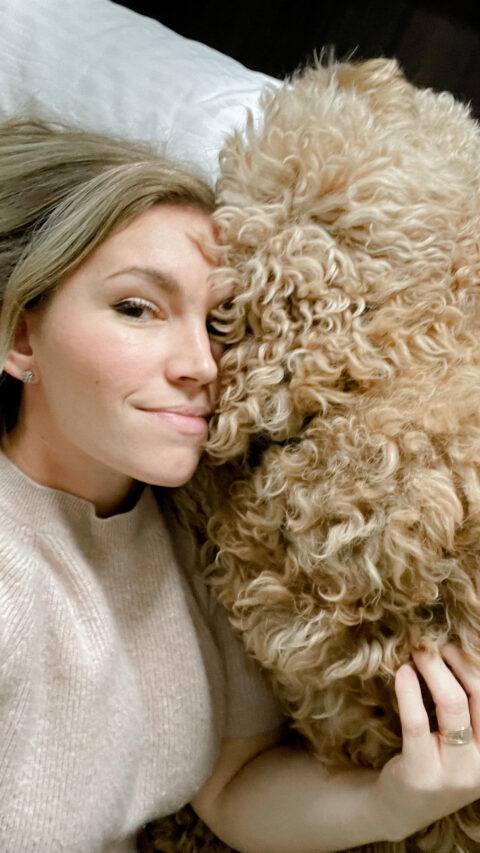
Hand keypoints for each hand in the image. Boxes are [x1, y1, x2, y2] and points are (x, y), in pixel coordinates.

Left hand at [374, 644, 479, 842]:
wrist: (401, 806)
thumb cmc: (433, 758)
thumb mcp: (460, 738)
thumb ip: (465, 705)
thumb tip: (460, 651)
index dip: (474, 664)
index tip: (455, 644)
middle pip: (478, 695)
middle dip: (457, 661)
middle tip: (435, 643)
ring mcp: (455, 773)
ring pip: (452, 705)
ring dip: (435, 670)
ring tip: (419, 652)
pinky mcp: (422, 774)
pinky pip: (417, 722)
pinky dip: (410, 691)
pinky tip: (403, 673)